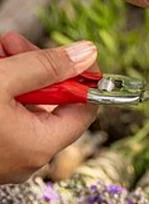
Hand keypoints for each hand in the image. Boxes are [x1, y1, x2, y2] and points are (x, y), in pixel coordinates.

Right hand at [0, 33, 97, 183]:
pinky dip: (3, 95)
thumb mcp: (3, 80)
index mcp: (40, 145)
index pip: (85, 110)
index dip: (82, 78)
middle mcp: (28, 159)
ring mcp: (8, 159)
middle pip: (51, 105)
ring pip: (26, 109)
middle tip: (14, 43)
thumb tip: (85, 54)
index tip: (73, 53)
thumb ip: (46, 65)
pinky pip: (9, 120)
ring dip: (16, 76)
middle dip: (35, 68)